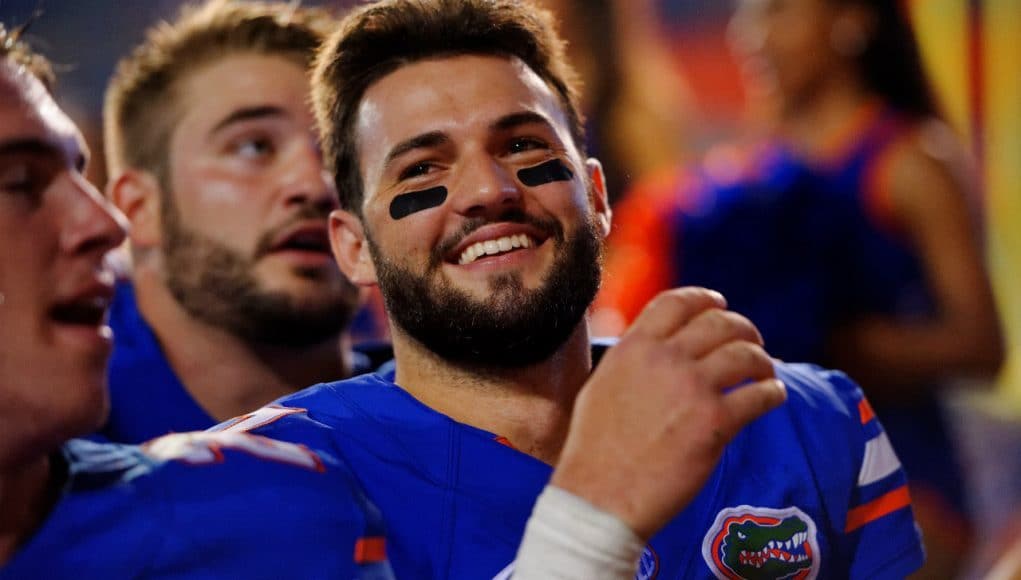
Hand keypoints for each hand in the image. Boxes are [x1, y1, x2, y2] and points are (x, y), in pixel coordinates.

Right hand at [552, 287, 785, 538]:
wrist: (600, 498)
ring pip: (746, 353)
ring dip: (762, 361)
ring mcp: (692, 388)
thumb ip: (631, 360)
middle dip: (743, 329)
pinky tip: (772, 398)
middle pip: (720, 323)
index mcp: (633, 348)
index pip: (677, 301)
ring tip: (765, 373)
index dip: (705, 299)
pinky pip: (761, 394)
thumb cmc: (595, 450)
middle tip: (752, 343)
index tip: (720, 306)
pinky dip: (774, 392)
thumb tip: (654, 347)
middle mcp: (664, 359)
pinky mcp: (716, 422)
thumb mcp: (601, 386)